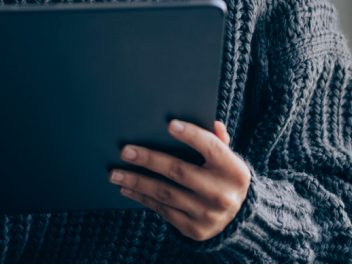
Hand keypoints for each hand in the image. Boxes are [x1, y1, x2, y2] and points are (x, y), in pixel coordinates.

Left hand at [109, 120, 250, 241]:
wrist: (236, 218)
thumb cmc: (224, 177)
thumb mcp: (228, 158)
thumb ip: (219, 141)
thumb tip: (213, 123)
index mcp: (234, 171)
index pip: (212, 148)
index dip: (191, 135)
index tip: (169, 124)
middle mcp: (222, 194)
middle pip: (180, 171)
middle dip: (149, 160)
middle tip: (125, 151)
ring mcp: (207, 214)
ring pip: (166, 193)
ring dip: (137, 181)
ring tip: (115, 172)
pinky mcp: (194, 229)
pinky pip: (163, 210)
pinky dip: (142, 198)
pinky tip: (127, 187)